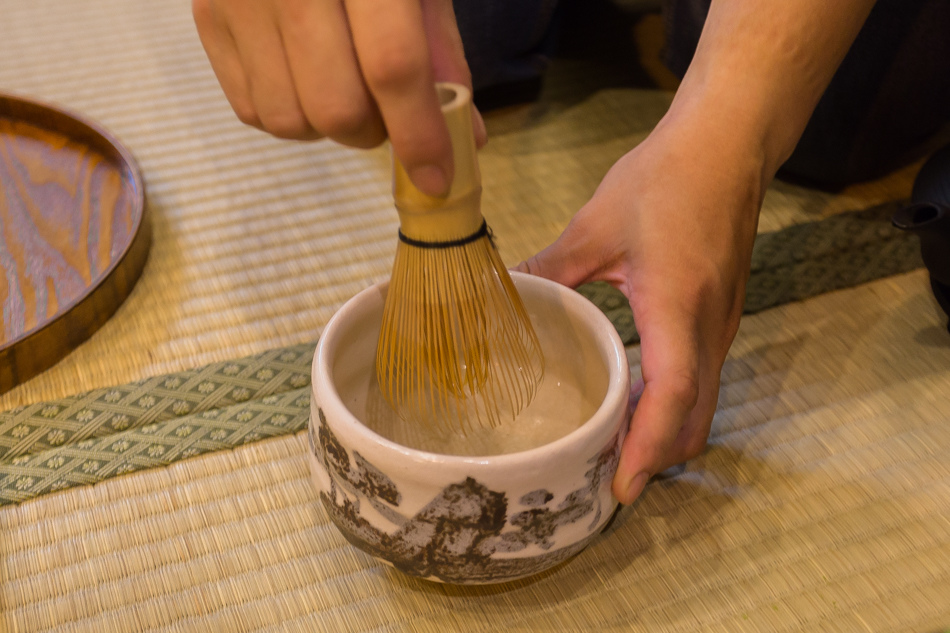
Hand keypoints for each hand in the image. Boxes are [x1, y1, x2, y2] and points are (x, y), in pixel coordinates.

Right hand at [192, 0, 485, 195]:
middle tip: (386, 113)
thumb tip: (460, 138)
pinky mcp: (206, 15)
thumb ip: (441, 54)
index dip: (418, 132)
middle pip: (335, 106)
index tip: (436, 179)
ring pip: (288, 120)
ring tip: (344, 87)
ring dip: (328, 129)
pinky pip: (251, 109)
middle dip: (372, 132)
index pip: (392, 65)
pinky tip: (305, 78)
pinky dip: (289, 114)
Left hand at [517, 105, 764, 504]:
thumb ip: (548, 270)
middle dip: (654, 457)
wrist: (727, 146)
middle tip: (604, 477)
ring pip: (702, 404)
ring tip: (613, 448)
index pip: (672, 397)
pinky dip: (672, 406)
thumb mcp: (594, 226)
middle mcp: (709, 329)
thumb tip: (503, 297)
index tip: (619, 488)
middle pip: (692, 419)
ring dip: (664, 434)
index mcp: (677, 309)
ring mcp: (722, 325)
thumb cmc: (666, 180)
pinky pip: (702, 379)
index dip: (646, 447)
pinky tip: (633, 400)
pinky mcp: (721, 316)